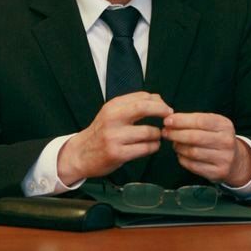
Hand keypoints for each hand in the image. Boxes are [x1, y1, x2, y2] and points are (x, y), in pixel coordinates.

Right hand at [57, 92, 172, 185]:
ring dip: (158, 134)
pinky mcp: (118, 154)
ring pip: (148, 132)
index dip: (158, 101)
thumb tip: (158, 99)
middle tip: (169, 116)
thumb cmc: (100, 133)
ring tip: (157, 136)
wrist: (80, 154)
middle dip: (161, 110)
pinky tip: (152, 146)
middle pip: (144, 108)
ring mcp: (114, 137)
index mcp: (112, 106)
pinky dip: (153, 147)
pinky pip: (144, 148)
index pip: (141, 97)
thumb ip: (132, 105)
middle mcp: (112, 119)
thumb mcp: (111, 114)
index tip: (165, 107)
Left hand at [162, 112, 250, 186]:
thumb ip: (193, 120)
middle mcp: (226, 141)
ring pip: (193, 152)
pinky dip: (182, 159)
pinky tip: (180, 154)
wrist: (236, 161)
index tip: (167, 121)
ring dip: (178, 147)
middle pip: (195, 137)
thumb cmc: (216, 138)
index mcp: (224, 125)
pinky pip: (193, 166)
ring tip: (174, 143)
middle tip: (165, 132)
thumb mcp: (212, 124)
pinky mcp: (218, 172)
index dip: (181, 120)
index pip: (200, 121)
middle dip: (176, 134)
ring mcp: (224, 158)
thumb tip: (170, 120)